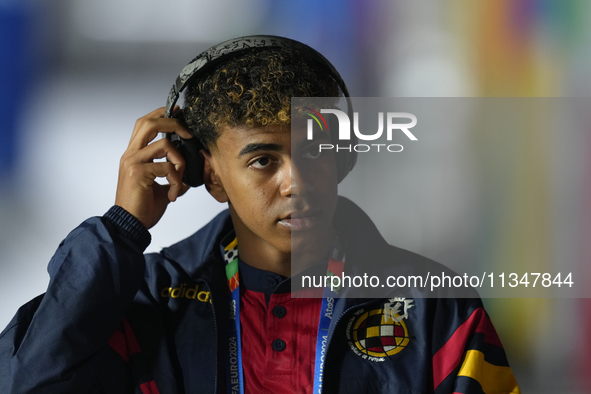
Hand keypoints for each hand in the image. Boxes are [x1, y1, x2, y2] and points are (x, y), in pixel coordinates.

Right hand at [115, 107, 192, 228]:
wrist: (129, 225)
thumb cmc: (142, 208)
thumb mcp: (160, 187)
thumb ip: (170, 176)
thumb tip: (188, 174)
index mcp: (133, 155)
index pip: (144, 124)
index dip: (161, 114)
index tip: (178, 112)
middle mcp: (130, 155)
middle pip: (150, 123)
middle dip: (173, 123)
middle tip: (188, 134)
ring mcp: (132, 162)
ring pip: (164, 144)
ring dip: (180, 162)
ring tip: (179, 181)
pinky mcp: (138, 172)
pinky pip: (167, 167)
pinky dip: (176, 180)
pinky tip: (173, 194)